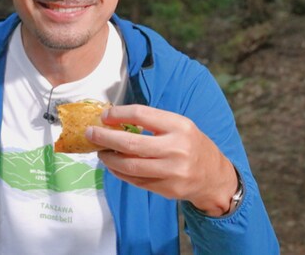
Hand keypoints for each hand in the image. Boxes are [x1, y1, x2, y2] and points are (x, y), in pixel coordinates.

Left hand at [85, 105, 238, 216]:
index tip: (104, 116)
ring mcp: (172, 172)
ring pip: (130, 166)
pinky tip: (113, 165)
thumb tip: (114, 119)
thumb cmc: (191, 145)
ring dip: (109, 159)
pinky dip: (120, 172)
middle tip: (90, 134)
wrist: (214, 176)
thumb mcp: (179, 125)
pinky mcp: (167, 189)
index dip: (118, 114)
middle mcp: (176, 149)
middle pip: (131, 144)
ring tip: (100, 152)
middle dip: (105, 138)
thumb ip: (151, 122)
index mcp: (179, 126)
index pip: (141, 114)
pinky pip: (135, 181)